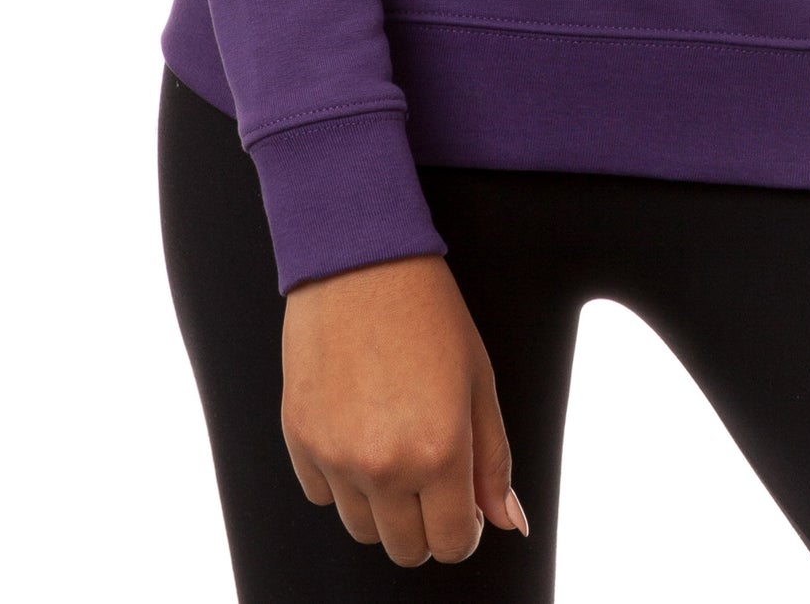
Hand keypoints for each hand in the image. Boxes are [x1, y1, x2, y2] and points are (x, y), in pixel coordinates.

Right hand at [281, 254, 528, 564]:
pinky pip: (321, 494)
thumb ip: (494, 460)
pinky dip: (340, 478)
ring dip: (382, 505)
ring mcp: (335, 455)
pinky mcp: (299, 438)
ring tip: (393, 445)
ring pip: (361, 529)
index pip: (451, 543)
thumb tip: (510, 522)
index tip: (463, 504)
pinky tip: (357, 429)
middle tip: (431, 475)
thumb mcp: (479, 381)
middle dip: (425, 523)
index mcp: (439, 451)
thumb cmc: (427, 312)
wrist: (361, 260)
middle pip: (405, 548)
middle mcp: (384, 465)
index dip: (463, 528)